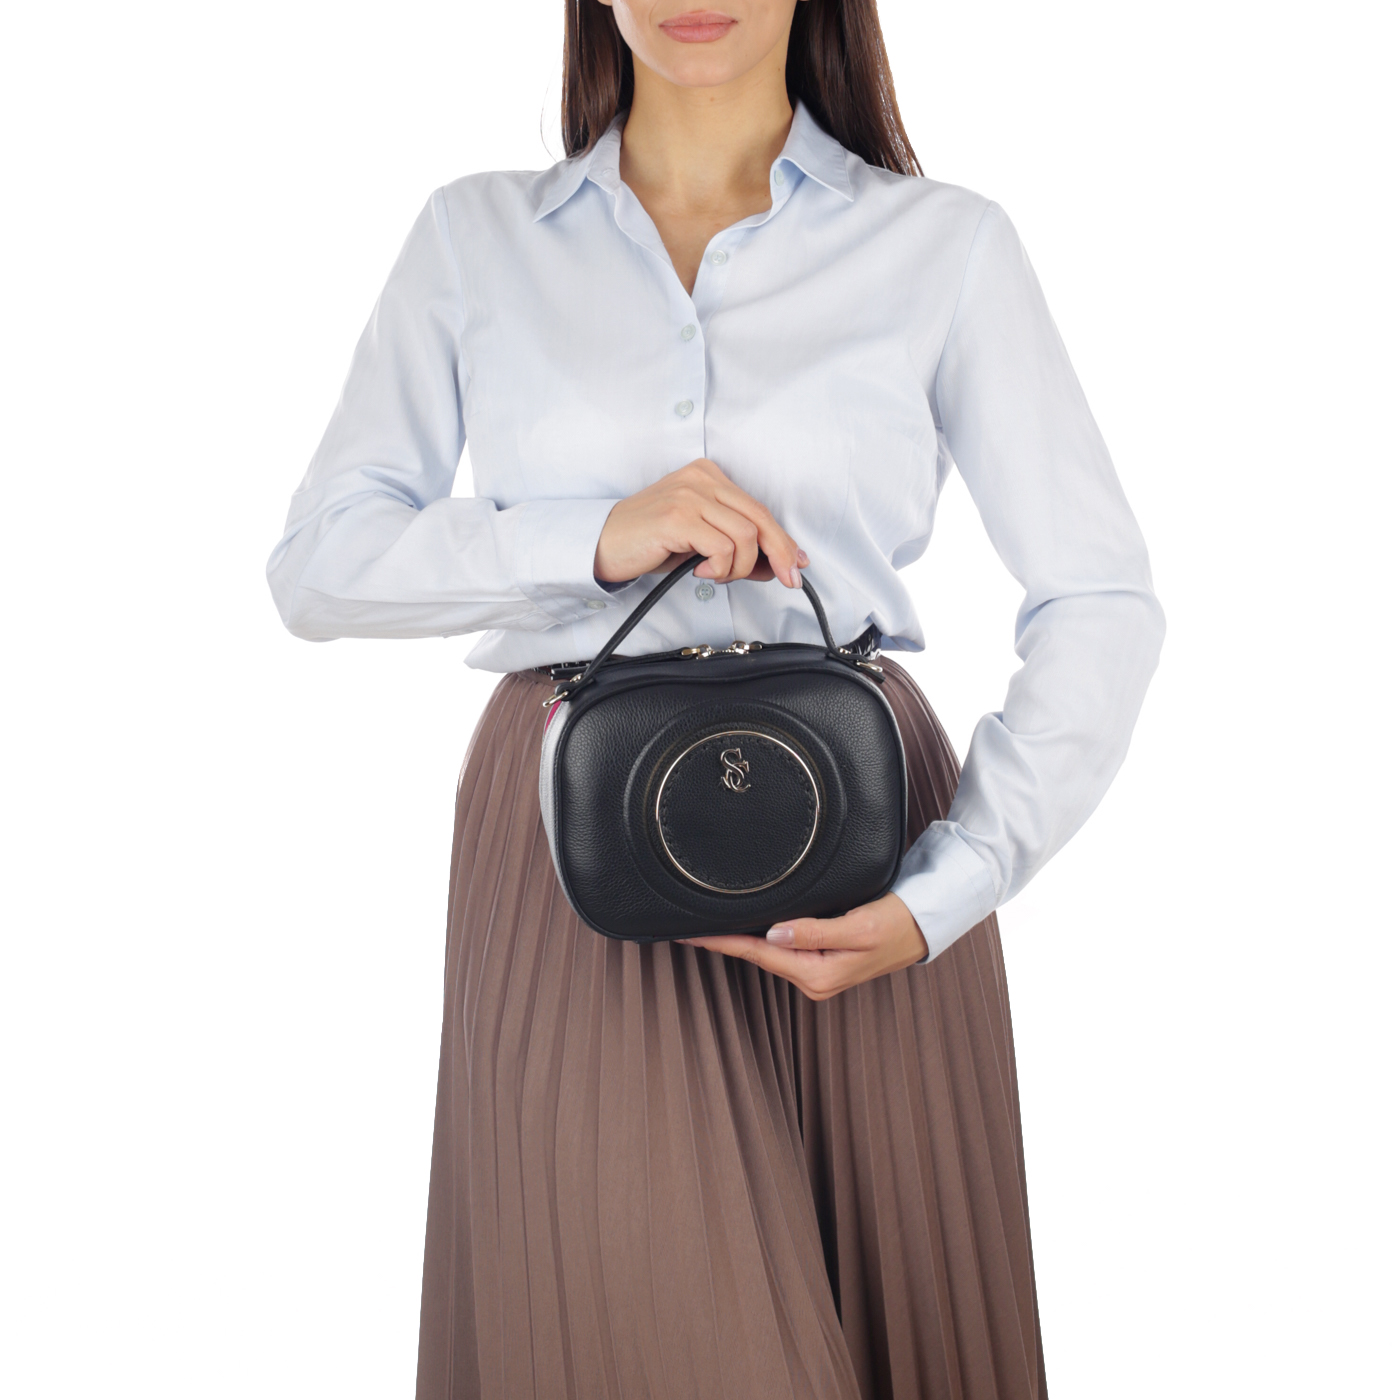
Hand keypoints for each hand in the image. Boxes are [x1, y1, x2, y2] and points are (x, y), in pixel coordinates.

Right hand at [594, 458, 807, 587]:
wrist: (603, 544)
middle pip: (760, 518)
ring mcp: (689, 495)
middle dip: (779, 554)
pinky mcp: (678, 516)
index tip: (796, 563)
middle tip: (788, 579)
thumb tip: (774, 564)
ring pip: (745, 535)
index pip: (758, 509)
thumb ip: (734, 545)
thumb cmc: (650, 543)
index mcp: (708, 475)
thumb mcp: (699, 542)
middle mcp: (701, 478)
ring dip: (738, 567)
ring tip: (715, 574)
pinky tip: (700, 572)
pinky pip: (722, 547)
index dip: (782, 540)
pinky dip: (720, 567)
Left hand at [679, 893, 928, 1000]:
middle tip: (685, 926)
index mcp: (816, 974)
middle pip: (757, 954)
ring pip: (768, 952)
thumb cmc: (895, 926)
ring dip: (739, 939)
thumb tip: (775, 933)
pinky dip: (760, 938)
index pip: (757, 953)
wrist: (922, 928)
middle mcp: (812, 978)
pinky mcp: (820, 960)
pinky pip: (782, 949)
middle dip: (722, 941)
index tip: (690, 934)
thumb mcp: (857, 926)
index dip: (721, 941)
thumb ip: (815, 931)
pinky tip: (745, 928)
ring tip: (706, 926)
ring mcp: (816, 972)